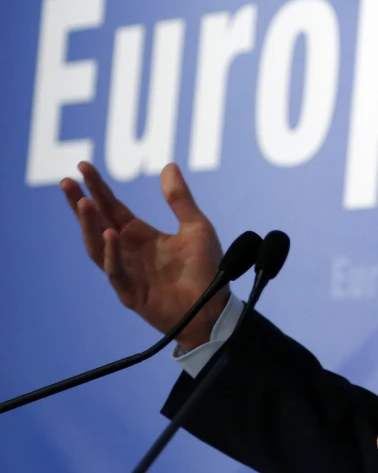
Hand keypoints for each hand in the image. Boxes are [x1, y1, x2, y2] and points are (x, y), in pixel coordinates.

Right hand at [61, 161, 225, 350]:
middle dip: (81, 203)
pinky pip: (116, 273)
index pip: (112, 208)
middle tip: (67, 182)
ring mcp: (128, 273)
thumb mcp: (196, 227)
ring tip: (83, 203)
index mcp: (140, 236)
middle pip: (97, 224)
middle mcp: (129, 252)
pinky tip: (109, 235)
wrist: (215, 307)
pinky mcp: (132, 293)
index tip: (84, 166)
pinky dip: (112, 254)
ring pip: (98, 248)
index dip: (98, 188)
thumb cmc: (206, 269)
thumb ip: (180, 199)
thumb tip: (169, 165)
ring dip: (89, 226)